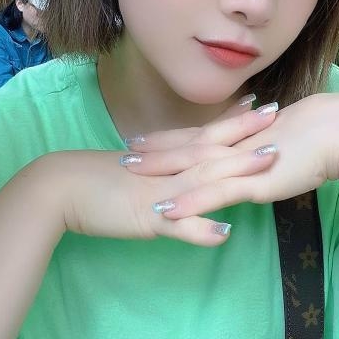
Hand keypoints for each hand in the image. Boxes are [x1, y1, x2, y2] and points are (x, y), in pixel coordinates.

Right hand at [60, 100, 278, 245]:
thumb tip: (180, 172)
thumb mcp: (135, 172)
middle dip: (247, 132)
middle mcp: (168, 169)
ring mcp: (160, 192)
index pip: (205, 135)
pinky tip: (226, 233)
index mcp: (165, 157)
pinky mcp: (147, 218)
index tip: (261, 104)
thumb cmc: (95, 179)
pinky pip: (178, 226)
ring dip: (238, 170)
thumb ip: (162, 172)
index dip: (234, 120)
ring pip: (205, 179)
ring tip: (270, 161)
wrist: (60, 187)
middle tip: (279, 115)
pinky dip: (201, 230)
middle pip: (213, 148)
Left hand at [127, 93, 338, 220]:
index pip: (198, 136)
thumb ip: (265, 150)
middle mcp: (234, 146)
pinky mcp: (250, 183)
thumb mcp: (286, 142)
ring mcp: (239, 164)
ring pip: (191, 168)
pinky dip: (186, 203)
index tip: (145, 137)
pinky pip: (211, 195)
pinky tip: (164, 211)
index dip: (170, 137)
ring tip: (130, 174)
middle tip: (124, 153)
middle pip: (186, 148)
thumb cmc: (321, 136)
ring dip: (160, 172)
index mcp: (241, 136)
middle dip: (154, 151)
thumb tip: (257, 153)